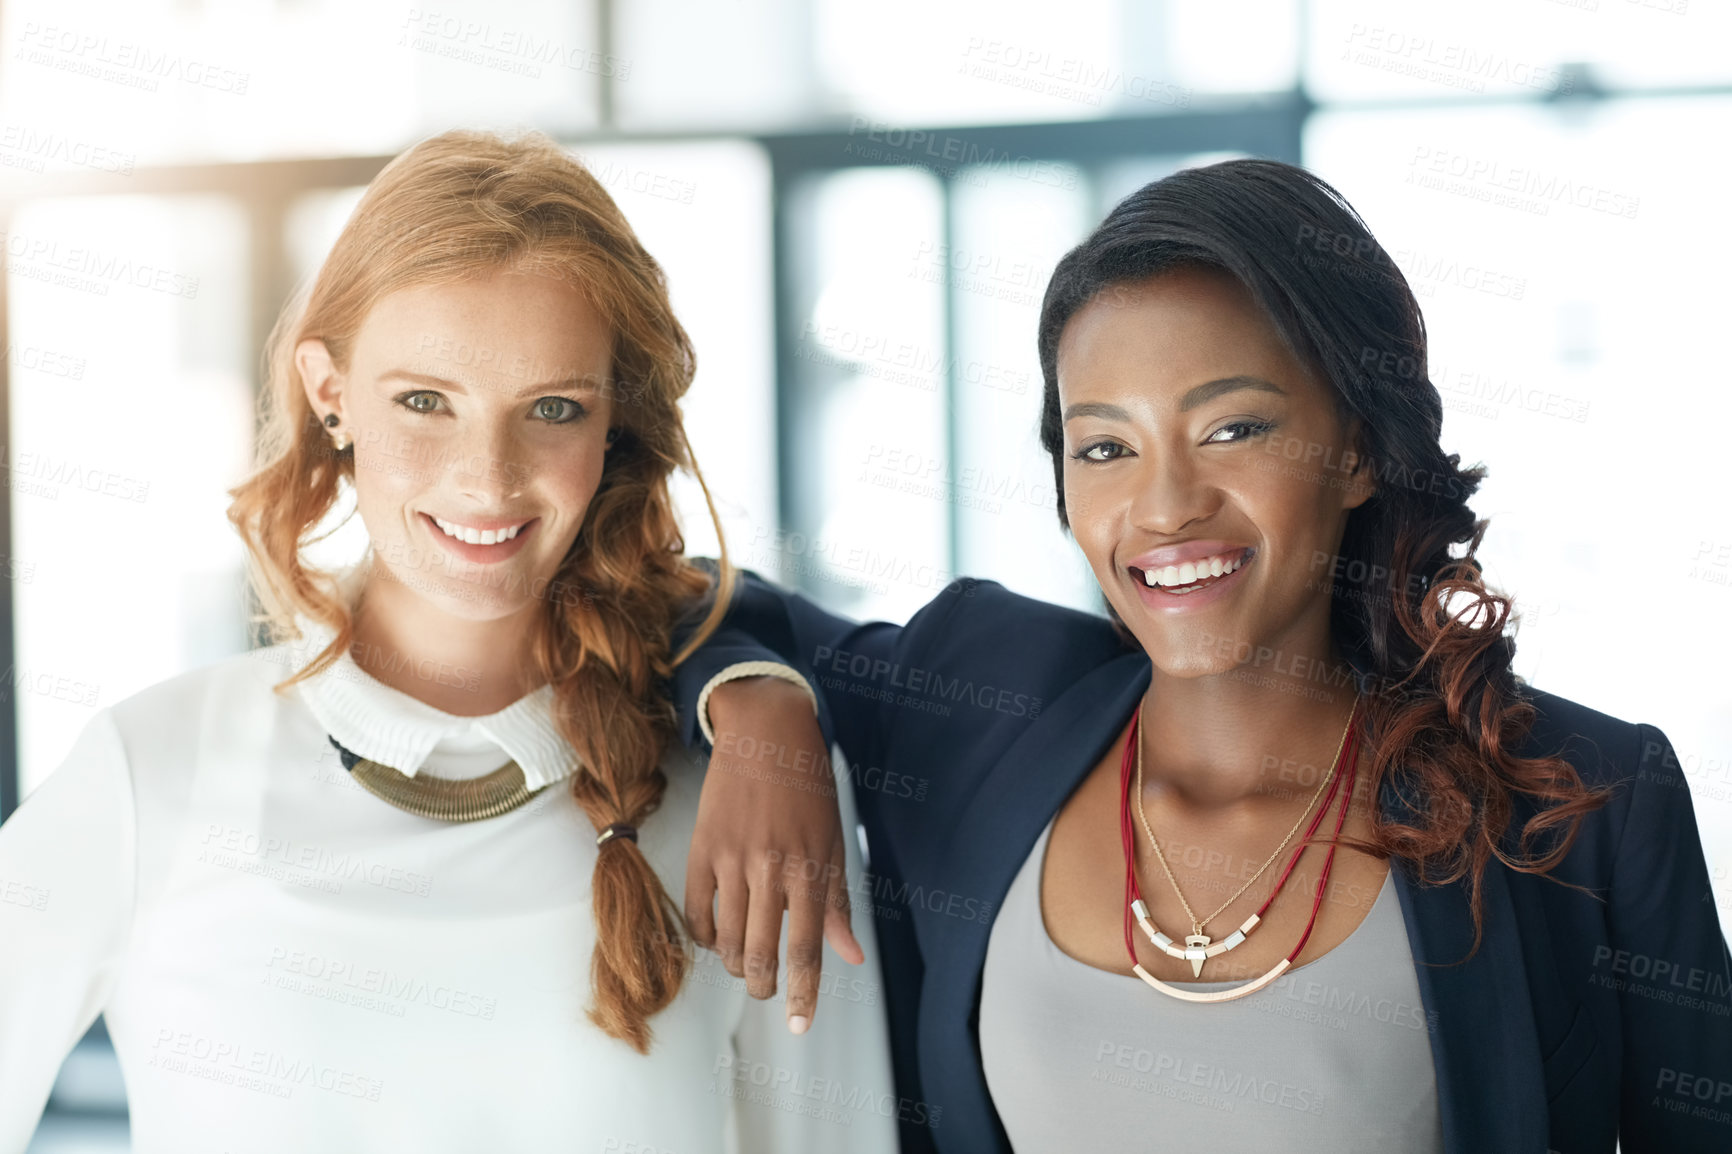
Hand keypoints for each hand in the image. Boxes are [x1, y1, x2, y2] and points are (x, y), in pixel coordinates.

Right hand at [685, 677, 862, 1034]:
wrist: (765, 730)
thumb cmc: (808, 787)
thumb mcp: (833, 841)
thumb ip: (837, 902)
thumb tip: (850, 957)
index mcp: (810, 867)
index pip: (805, 947)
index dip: (802, 993)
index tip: (799, 1026)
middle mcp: (771, 866)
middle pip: (761, 952)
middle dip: (763, 986)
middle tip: (766, 992)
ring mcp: (732, 858)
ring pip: (728, 938)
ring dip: (737, 963)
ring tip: (746, 966)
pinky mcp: (702, 848)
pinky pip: (698, 911)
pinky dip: (708, 936)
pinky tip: (719, 938)